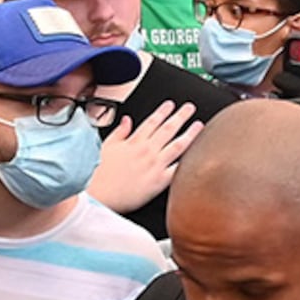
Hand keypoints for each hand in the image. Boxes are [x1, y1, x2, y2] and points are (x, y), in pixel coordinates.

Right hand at [85, 100, 201, 215]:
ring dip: (190, 133)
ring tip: (199, 125)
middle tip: (191, 108)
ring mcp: (155, 165)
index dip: (163, 111)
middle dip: (181, 116)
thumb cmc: (101, 174)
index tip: (171, 104)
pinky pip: (177, 169)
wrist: (100, 195)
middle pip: (168, 129)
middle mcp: (147, 151)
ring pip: (178, 145)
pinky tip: (197, 155)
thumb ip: (119, 132)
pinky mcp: (159, 181)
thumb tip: (127, 121)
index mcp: (134, 142)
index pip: (152, 121)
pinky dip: (188, 162)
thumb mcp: (106, 147)